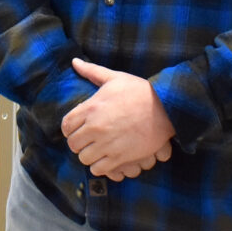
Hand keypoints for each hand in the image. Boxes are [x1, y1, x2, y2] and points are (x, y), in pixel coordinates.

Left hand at [61, 58, 175, 179]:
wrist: (165, 107)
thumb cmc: (140, 91)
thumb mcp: (115, 77)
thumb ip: (92, 71)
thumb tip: (75, 62)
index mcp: (91, 108)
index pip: (66, 125)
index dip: (69, 128)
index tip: (77, 128)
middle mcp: (95, 127)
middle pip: (73, 144)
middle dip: (78, 142)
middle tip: (87, 139)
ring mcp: (107, 144)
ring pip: (84, 158)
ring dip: (88, 155)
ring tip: (96, 149)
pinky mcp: (120, 157)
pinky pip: (99, 169)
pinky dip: (100, 166)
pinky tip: (106, 158)